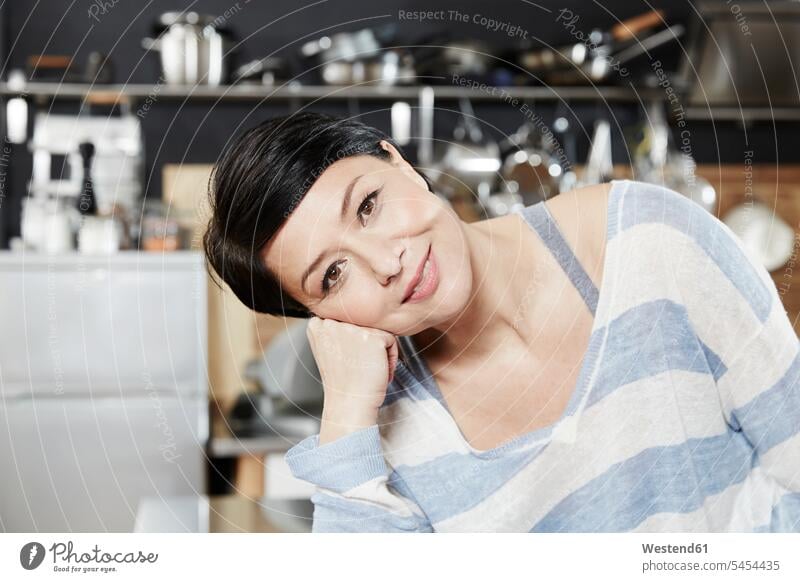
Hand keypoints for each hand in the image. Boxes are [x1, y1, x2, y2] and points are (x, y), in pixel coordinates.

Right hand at [305, 317, 398, 443]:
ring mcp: (353, 328)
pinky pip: (391, 340)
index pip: (347, 321)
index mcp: (318, 324)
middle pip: (363, 323)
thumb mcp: (328, 349)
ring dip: (379, 351)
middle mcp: (333, 322)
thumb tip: (355, 319)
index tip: (349, 360)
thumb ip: (336, 330)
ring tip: (367, 369)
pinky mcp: (373, 336)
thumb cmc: (342, 382)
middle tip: (358, 366)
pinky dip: (390, 357)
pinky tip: (376, 370)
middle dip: (366, 344)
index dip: (352, 341)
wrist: (349, 404)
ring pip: (377, 330)